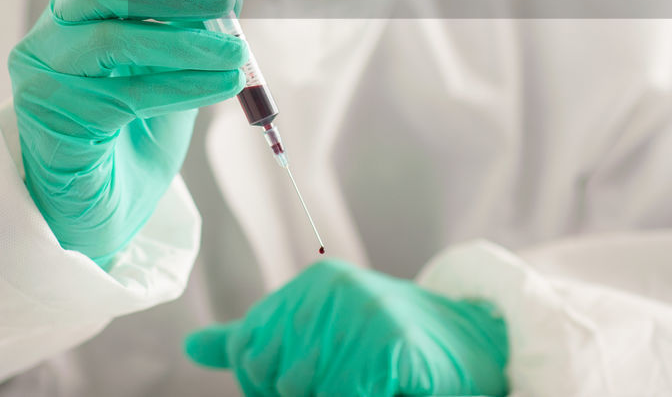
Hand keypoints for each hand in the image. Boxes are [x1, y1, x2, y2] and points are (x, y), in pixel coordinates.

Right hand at [9, 0, 247, 265]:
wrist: (98, 210)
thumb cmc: (134, 133)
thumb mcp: (165, 68)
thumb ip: (181, 32)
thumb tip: (224, 4)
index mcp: (77, 9)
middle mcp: (51, 32)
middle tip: (227, 1)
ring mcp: (43, 74)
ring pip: (113, 42)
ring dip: (183, 45)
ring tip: (235, 58)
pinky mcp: (51, 116)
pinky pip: (123, 92)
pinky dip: (180, 85)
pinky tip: (221, 83)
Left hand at [185, 260, 508, 396]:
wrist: (477, 349)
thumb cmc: (392, 350)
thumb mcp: (320, 337)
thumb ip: (258, 342)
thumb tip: (193, 346)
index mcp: (310, 286)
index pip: (251, 358)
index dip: (278, 387)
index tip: (326, 378)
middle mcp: (333, 289)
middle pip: (282, 381)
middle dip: (313, 395)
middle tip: (359, 380)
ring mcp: (365, 312)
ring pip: (314, 393)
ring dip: (344, 395)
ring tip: (377, 382)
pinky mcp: (393, 345)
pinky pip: (353, 394)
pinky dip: (374, 396)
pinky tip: (395, 385)